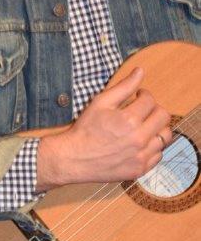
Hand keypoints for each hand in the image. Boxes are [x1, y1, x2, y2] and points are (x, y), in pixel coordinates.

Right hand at [36, 67, 172, 190]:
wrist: (75, 158)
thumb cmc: (86, 129)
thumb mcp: (101, 102)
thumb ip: (124, 86)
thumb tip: (140, 71)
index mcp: (129, 120)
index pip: (150, 100)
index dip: (144, 94)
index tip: (138, 96)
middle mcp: (139, 139)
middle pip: (164, 117)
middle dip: (154, 109)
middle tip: (143, 110)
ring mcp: (141, 156)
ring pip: (165, 136)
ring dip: (156, 128)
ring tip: (143, 126)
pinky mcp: (141, 169)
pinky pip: (158, 154)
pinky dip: (152, 146)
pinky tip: (140, 142)